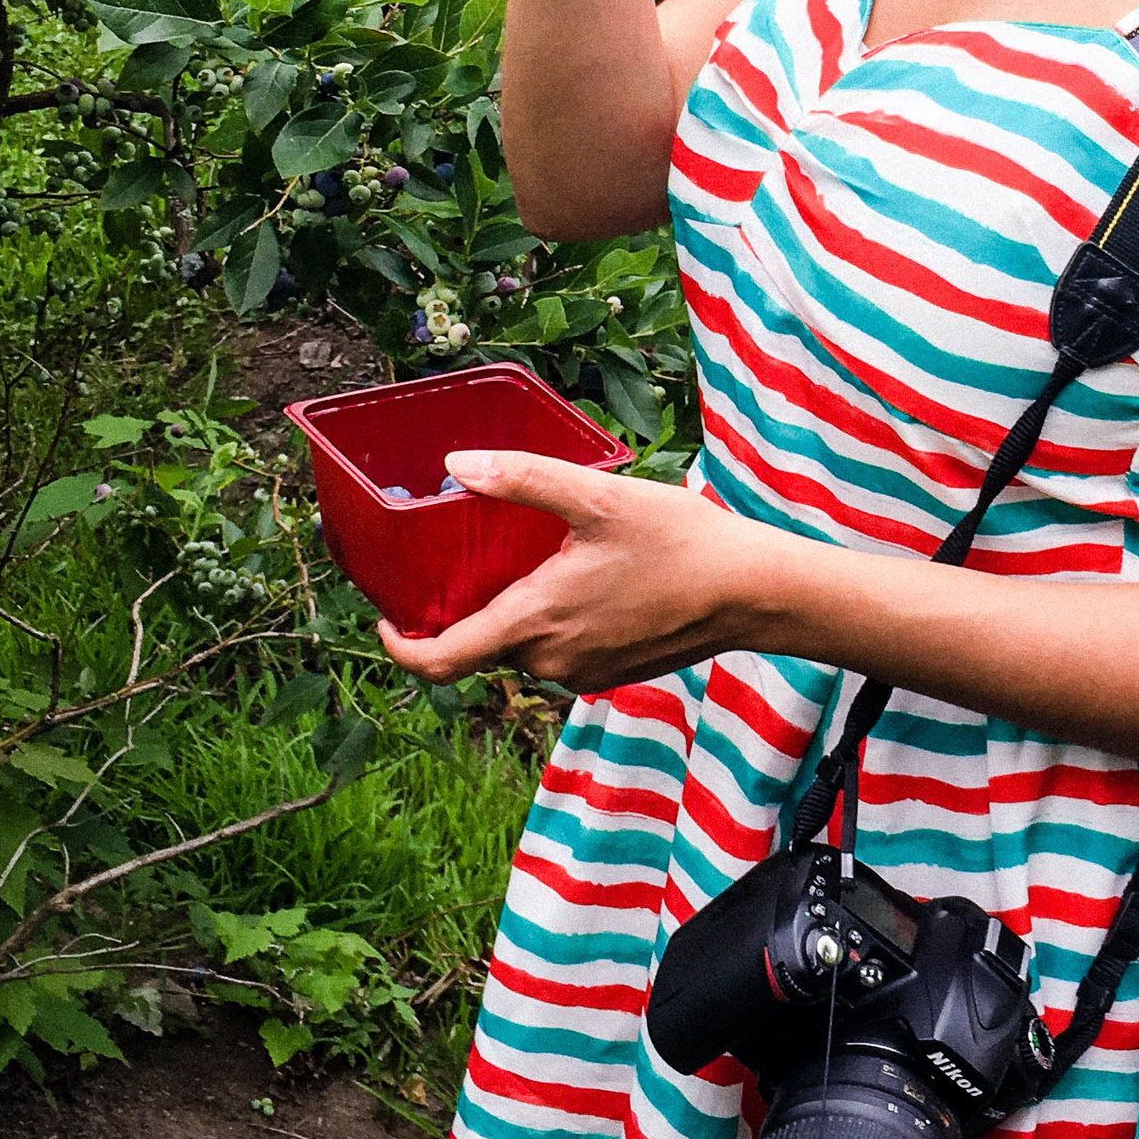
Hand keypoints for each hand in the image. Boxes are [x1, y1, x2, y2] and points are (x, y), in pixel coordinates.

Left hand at [375, 450, 787, 690]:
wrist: (753, 592)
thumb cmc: (681, 543)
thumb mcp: (598, 497)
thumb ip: (523, 480)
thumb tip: (455, 466)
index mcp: (535, 621)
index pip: (439, 661)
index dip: (400, 646)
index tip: (385, 619)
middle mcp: (551, 660)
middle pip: (481, 644)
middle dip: (468, 607)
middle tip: (473, 557)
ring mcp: (582, 672)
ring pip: (523, 645)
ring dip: (517, 610)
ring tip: (540, 557)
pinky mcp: (610, 672)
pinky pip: (560, 650)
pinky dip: (555, 620)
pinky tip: (585, 578)